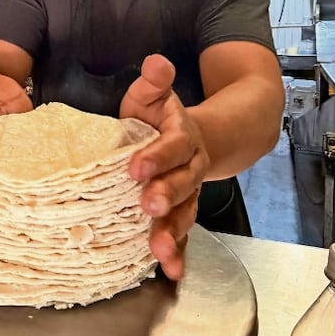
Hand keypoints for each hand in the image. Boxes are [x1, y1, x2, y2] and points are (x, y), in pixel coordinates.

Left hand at [120, 54, 209, 279]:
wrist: (199, 139)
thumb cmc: (159, 119)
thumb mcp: (154, 97)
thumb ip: (154, 83)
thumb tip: (156, 62)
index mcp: (182, 137)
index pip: (171, 146)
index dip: (156, 156)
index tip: (136, 167)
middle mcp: (190, 167)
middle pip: (182, 184)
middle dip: (166, 196)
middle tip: (148, 206)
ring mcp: (187, 193)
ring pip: (185, 214)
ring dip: (174, 233)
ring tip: (161, 251)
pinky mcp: (180, 213)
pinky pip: (182, 234)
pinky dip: (178, 255)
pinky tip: (171, 273)